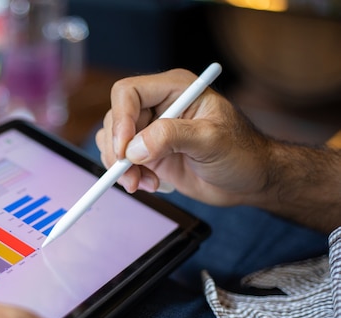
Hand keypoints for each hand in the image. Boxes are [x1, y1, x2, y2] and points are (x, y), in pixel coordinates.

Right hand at [96, 68, 270, 206]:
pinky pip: (121, 160)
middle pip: (115, 118)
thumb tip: (133, 148)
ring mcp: (151, 130)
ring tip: (144, 183)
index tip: (124, 150)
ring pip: (112, 141)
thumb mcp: (211, 140)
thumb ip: (172, 137)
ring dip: (121, 166)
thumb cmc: (241, 152)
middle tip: (130, 175)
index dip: (121, 119)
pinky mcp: (148, 153)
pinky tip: (149, 184)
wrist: (250, 180)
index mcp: (175, 88)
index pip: (129, 92)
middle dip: (118, 150)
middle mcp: (158, 105)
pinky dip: (127, 175)